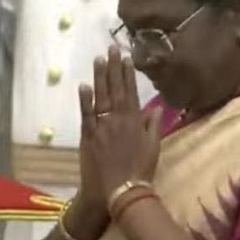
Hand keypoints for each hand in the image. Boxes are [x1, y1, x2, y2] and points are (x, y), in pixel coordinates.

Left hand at [79, 48, 162, 205]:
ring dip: (100, 77)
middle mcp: (118, 119)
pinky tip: (84, 85)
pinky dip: (85, 100)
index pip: (131, 91)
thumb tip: (155, 108)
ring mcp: (102, 126)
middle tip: (111, 48)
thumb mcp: (153, 148)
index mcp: (134, 121)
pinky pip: (87, 114)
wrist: (120, 191)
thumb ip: (153, 126)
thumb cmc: (139, 171)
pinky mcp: (89, 136)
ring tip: (98, 59)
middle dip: (113, 67)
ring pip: (100, 97)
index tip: (126, 57)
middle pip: (115, 89)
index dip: (128, 74)